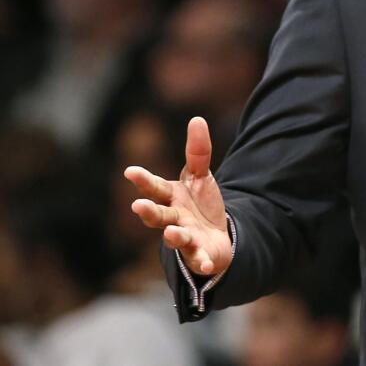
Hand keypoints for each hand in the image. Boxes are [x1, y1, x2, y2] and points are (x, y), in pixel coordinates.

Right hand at [124, 117, 231, 275]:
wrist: (215, 237)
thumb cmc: (199, 205)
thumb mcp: (200, 177)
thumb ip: (198, 152)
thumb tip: (196, 119)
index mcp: (170, 197)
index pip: (155, 187)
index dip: (143, 180)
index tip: (131, 171)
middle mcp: (173, 218)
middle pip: (158, 215)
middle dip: (148, 211)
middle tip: (138, 206)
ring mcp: (184, 238)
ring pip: (175, 238)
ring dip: (173, 236)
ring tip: (172, 232)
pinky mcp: (198, 254)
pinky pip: (199, 259)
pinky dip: (201, 262)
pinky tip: (206, 264)